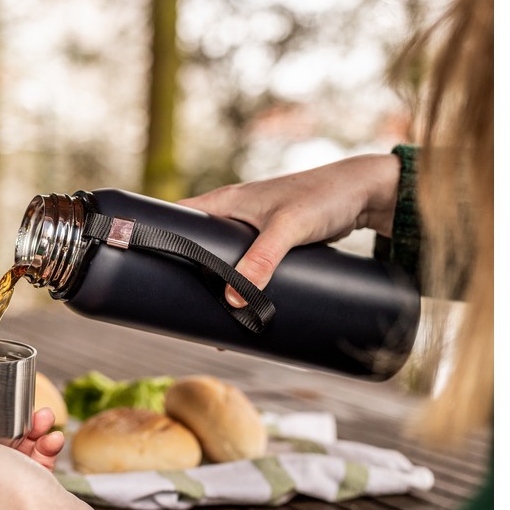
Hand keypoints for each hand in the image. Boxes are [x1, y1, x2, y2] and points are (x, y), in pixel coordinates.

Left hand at [0, 409, 105, 509]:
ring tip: (43, 417)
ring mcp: (12, 482)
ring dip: (33, 427)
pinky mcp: (37, 485)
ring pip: (20, 444)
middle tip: (15, 405)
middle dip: (4, 417)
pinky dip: (49, 443)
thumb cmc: (4, 492)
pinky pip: (42, 456)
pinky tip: (54, 438)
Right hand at [180, 153, 399, 306]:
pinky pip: (246, 266)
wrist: (364, 192)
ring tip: (207, 317)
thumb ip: (261, 261)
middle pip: (198, 245)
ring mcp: (254, 229)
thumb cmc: (323, 197)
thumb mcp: (288, 229)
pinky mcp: (274, 242)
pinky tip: (241, 307)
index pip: (178, 216)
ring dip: (216, 283)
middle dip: (188, 273)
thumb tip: (232, 300)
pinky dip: (240, 284)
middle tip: (177, 306)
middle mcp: (235, 213)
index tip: (144, 263)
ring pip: (223, 259)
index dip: (160, 236)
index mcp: (226, 201)